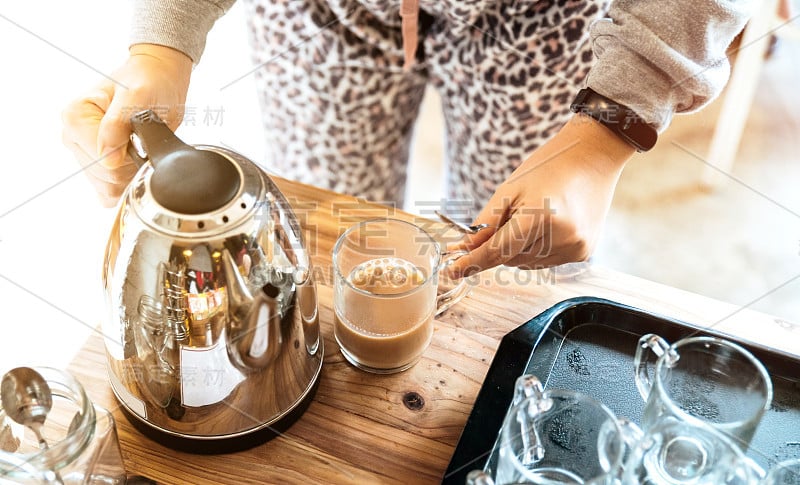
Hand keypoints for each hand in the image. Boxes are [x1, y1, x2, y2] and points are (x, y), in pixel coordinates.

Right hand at [61, 44, 191, 205]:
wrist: (158, 80)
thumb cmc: (148, 81)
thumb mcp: (138, 94)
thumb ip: (118, 123)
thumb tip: (108, 158)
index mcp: (74, 118)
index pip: (102, 162)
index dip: (130, 157)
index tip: (141, 138)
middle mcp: (73, 138)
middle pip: (106, 179)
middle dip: (133, 166)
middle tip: (145, 141)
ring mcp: (84, 155)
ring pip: (109, 189)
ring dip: (132, 175)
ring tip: (142, 149)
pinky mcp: (96, 168)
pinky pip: (109, 194)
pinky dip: (128, 185)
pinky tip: (136, 165)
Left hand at [448, 114, 635, 277]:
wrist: (593, 156)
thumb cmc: (548, 166)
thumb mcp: (510, 189)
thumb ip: (487, 223)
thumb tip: (466, 249)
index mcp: (540, 216)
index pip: (496, 251)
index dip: (472, 263)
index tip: (452, 271)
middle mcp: (561, 237)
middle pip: (510, 259)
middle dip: (499, 246)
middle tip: (507, 218)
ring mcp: (575, 247)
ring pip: (527, 263)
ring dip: (519, 248)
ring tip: (534, 215)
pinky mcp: (584, 252)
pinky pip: (547, 261)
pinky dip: (537, 249)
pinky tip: (548, 224)